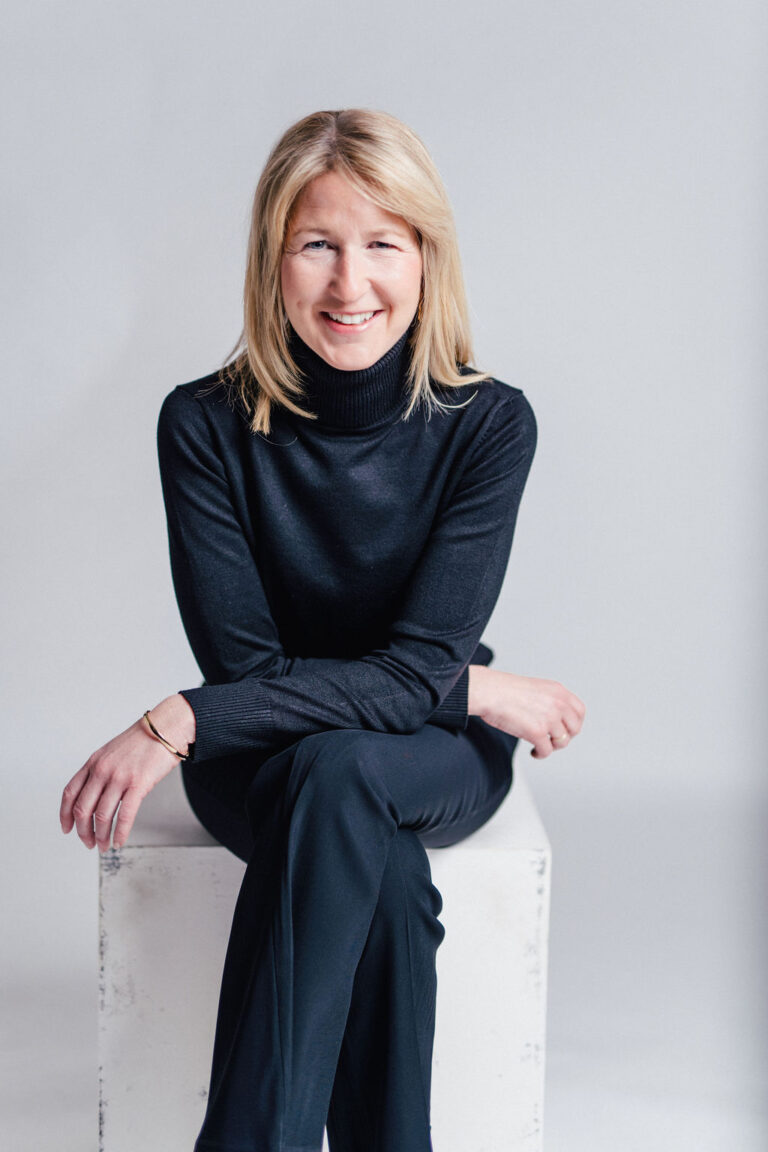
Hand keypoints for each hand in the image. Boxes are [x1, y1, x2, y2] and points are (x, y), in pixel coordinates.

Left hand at [59, 694, 195, 851]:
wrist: (166, 727)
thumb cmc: (143, 740)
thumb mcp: (112, 752)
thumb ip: (101, 771)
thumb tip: (96, 796)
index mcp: (93, 762)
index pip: (70, 793)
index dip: (65, 815)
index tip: (67, 829)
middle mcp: (102, 770)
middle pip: (82, 809)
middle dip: (83, 832)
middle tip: (89, 844)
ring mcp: (119, 777)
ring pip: (101, 816)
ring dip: (101, 836)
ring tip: (104, 846)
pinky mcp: (138, 784)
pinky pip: (124, 816)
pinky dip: (119, 833)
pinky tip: (119, 841)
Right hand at [468, 665, 584, 758]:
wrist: (488, 692)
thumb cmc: (502, 690)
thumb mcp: (535, 688)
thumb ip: (548, 700)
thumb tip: (555, 719)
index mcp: (558, 691)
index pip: (579, 711)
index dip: (574, 723)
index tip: (566, 729)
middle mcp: (558, 704)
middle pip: (575, 728)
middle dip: (564, 736)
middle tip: (552, 740)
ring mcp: (549, 718)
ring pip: (562, 741)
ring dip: (551, 746)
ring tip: (540, 746)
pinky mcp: (538, 732)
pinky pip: (547, 751)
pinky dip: (540, 754)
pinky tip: (533, 752)